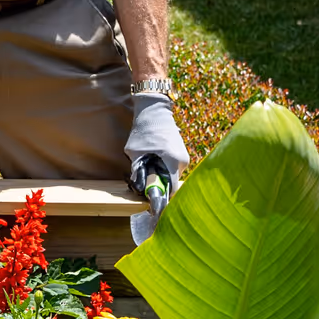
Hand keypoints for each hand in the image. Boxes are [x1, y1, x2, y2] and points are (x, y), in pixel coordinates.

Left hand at [126, 90, 189, 233]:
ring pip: (172, 177)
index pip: (172, 190)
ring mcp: (184, 158)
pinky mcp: (181, 154)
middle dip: (159, 189)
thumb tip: (137, 188)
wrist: (155, 110)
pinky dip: (163, 172)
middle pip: (172, 185)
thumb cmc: (144, 129)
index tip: (154, 208)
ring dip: (160, 179)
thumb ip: (136, 170)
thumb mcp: (134, 151)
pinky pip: (172, 170)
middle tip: (145, 191)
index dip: (163, 200)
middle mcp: (183, 162)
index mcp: (173, 162)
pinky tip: (153, 167)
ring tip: (147, 175)